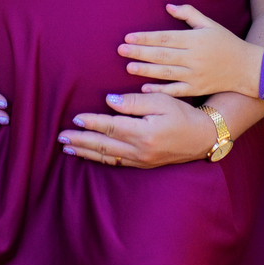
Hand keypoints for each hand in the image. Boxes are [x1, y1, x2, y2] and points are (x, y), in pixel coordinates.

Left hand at [57, 90, 217, 167]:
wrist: (202, 137)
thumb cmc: (183, 114)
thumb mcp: (161, 101)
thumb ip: (134, 101)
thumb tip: (109, 101)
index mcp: (144, 133)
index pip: (110, 126)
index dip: (91, 122)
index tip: (75, 118)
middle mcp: (140, 150)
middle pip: (103, 145)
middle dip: (81, 141)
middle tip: (61, 137)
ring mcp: (141, 160)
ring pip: (107, 157)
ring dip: (86, 152)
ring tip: (68, 148)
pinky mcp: (143, 164)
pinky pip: (116, 163)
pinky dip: (100, 159)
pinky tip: (90, 155)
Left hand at [118, 3, 260, 98]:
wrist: (246, 68)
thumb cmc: (226, 43)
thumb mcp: (210, 24)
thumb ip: (189, 14)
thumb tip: (168, 6)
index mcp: (195, 40)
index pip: (165, 38)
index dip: (146, 38)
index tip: (128, 37)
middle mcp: (193, 58)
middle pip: (162, 55)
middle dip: (140, 52)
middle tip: (120, 50)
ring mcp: (195, 75)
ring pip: (166, 73)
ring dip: (146, 70)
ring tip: (128, 67)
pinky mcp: (197, 89)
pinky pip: (175, 90)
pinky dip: (160, 90)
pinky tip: (145, 89)